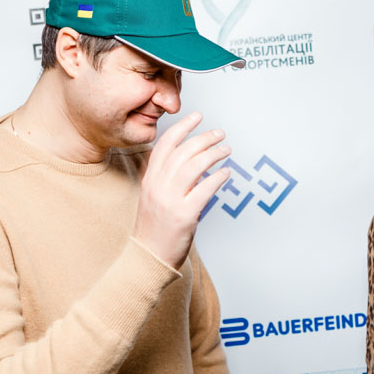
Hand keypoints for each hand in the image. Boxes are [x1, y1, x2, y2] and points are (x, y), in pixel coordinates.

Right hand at [133, 112, 231, 268]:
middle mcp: (158, 186)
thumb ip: (165, 177)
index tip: (197, 116)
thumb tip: (188, 159)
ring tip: (226, 150)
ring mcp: (170, 200)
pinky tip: (226, 173)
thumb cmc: (154, 229)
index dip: (182, 126)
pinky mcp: (184, 215)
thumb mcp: (152, 196)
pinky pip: (205, 189)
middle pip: (183, 151)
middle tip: (220, 134)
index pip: (165, 144)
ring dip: (214, 154)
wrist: (148, 258)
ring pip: (195, 166)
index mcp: (150, 179)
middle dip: (204, 138)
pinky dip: (218, 178)